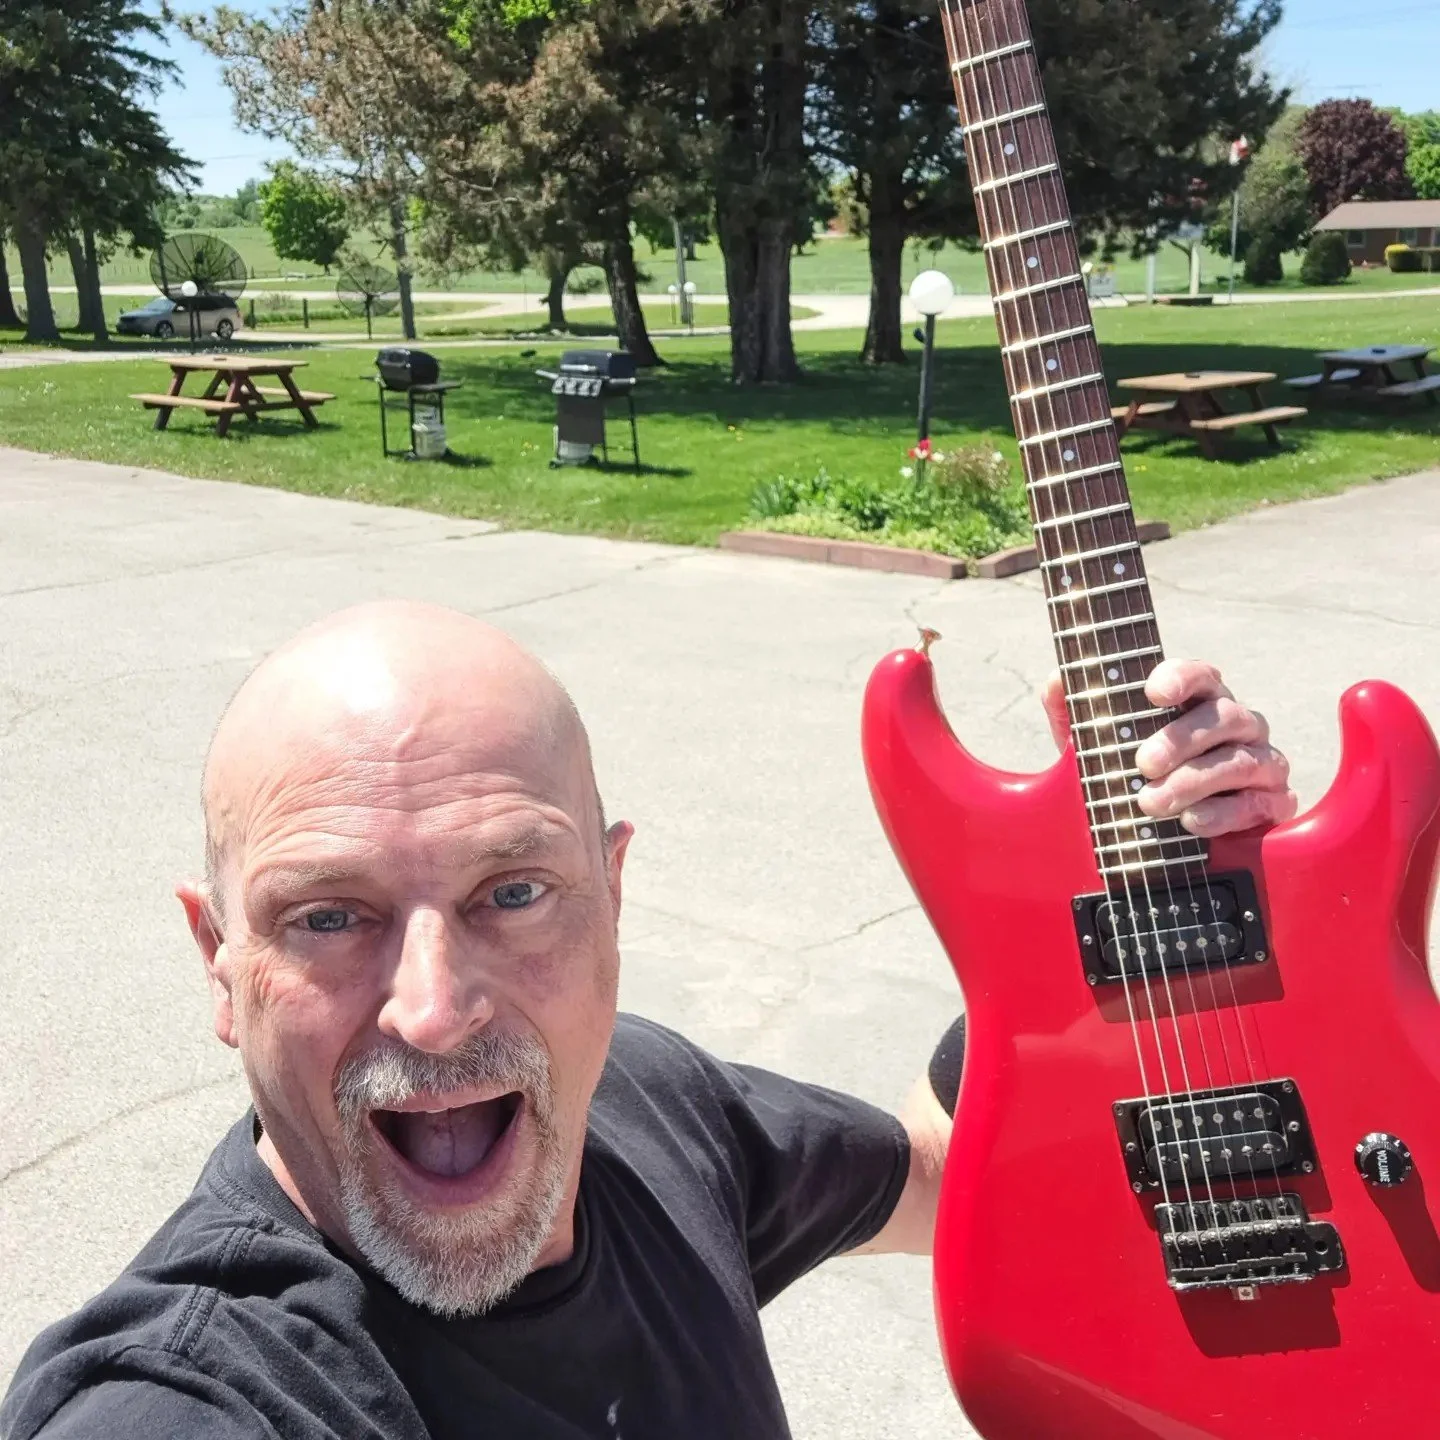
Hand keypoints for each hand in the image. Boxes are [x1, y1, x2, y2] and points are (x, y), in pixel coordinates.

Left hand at [1040, 658, 1296, 836]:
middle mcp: (1236, 726)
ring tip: (1151, 802)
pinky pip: (1259, 803)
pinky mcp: (1272, 804)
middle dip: (1181, 739)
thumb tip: (1056, 680)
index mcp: (1197, 702)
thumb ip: (1073, 713)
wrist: (1164, 842)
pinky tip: (1191, 821)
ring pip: (1240, 761)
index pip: (1200, 675)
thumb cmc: (1131, 779)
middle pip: (1224, 717)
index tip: (1153, 691)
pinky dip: (1224, 813)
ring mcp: (1260, 762)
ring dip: (1193, 781)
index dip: (1181, 676)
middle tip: (1142, 764)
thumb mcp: (1091, 748)